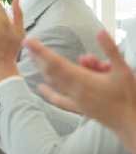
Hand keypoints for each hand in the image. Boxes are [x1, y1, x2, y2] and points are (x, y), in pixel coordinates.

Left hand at [26, 30, 135, 153]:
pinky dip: (48, 93)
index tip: (29, 41)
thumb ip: (110, 49)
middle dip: (38, 56)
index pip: (55, 61)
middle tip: (27, 44)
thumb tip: (100, 31)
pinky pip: (59, 100)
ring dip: (41, 68)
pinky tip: (40, 88)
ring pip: (53, 82)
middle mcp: (74, 89)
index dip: (41, 50)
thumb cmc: (128, 96)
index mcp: (82, 79)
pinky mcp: (78, 108)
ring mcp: (75, 100)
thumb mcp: (122, 69)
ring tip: (32, 57)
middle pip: (50, 70)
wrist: (130, 122)